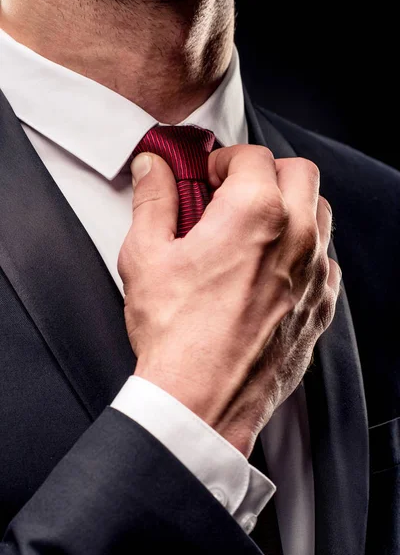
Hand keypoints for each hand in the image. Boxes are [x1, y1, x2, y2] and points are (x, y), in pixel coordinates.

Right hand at [118, 146, 340, 455]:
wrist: (202, 399)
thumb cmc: (176, 334)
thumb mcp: (147, 256)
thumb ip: (154, 200)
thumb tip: (152, 168)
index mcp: (255, 213)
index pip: (253, 155)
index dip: (225, 159)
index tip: (210, 176)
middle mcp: (296, 237)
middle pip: (299, 173)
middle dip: (266, 173)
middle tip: (234, 194)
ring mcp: (315, 273)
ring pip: (319, 213)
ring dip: (290, 207)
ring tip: (253, 229)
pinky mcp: (320, 305)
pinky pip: (325, 260)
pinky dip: (303, 251)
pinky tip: (270, 269)